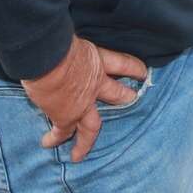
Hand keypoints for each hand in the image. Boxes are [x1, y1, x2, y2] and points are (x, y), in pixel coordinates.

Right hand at [21, 36, 147, 162]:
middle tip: (133, 100)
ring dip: (88, 139)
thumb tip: (59, 43)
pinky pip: (62, 132)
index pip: (122, 63)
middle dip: (125, 97)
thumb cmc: (55, 44)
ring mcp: (82, 103)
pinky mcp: (66, 116)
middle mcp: (94, 84)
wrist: (48, 59)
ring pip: (92, 126)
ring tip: (84, 150)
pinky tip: (48, 143)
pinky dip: (55, 138)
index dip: (133, 68)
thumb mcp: (70, 42)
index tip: (144, 71)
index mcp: (97, 61)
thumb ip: (70, 48)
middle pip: (117, 94)